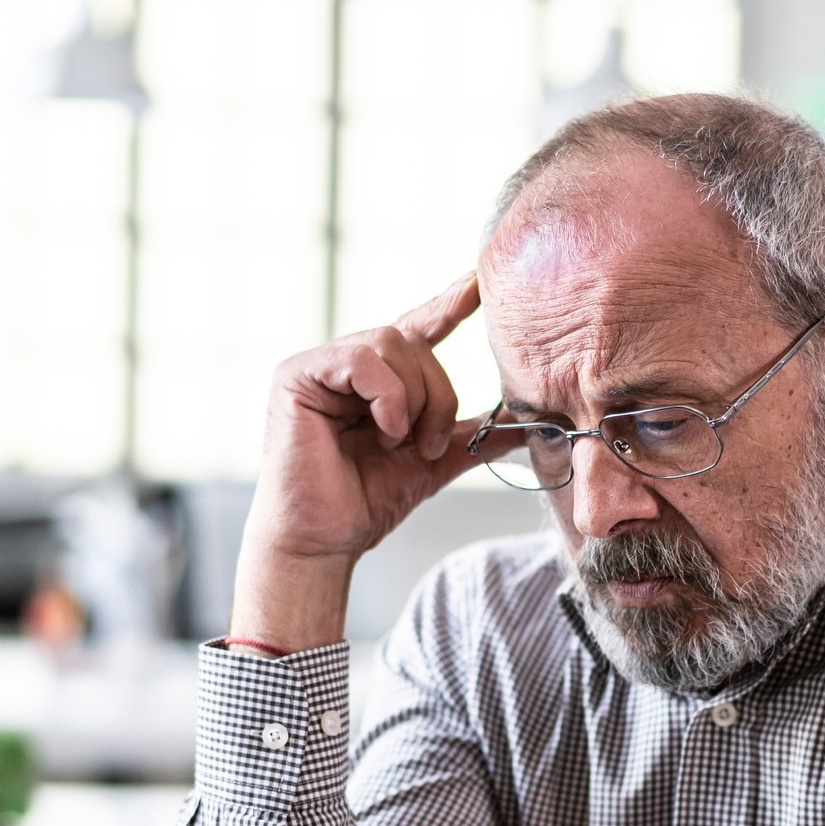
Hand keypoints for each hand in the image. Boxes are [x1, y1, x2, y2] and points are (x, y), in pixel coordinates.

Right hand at [249, 272, 483, 565]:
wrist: (324, 541)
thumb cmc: (366, 503)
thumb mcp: (434, 462)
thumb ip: (473, 435)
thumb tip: (527, 423)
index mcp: (377, 380)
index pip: (418, 328)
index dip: (448, 304)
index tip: (478, 284)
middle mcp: (347, 364)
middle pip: (414, 341)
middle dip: (437, 394)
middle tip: (428, 444)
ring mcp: (320, 365)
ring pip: (392, 343)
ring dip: (414, 399)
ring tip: (400, 442)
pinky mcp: (297, 374)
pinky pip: (362, 359)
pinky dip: (387, 398)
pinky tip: (384, 432)